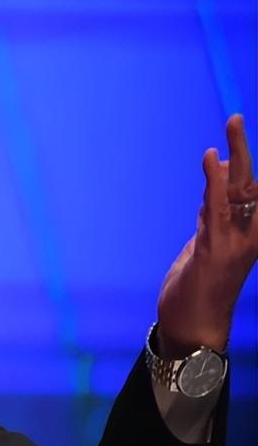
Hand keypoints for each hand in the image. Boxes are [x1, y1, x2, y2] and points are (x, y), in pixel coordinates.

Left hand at [157, 114, 257, 358]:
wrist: (195, 328)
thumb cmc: (198, 291)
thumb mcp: (204, 249)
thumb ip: (210, 222)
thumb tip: (209, 196)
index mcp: (244, 234)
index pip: (250, 191)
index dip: (245, 165)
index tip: (237, 138)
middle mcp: (247, 235)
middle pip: (248, 182)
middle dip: (243, 148)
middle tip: (235, 117)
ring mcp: (234, 242)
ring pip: (238, 189)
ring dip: (234, 154)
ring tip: (232, 124)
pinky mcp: (216, 250)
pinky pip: (216, 207)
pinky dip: (213, 181)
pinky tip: (212, 158)